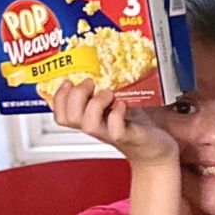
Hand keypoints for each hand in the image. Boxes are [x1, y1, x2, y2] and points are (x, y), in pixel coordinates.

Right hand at [50, 79, 177, 167]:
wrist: (156, 147)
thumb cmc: (135, 124)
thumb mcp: (114, 104)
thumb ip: (102, 91)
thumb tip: (95, 66)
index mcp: (89, 119)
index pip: (61, 114)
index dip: (58, 98)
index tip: (68, 81)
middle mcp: (96, 128)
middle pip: (69, 118)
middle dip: (75, 96)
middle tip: (91, 84)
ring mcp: (110, 133)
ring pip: (88, 124)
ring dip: (95, 103)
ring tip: (109, 94)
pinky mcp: (128, 136)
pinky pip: (115, 129)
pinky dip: (117, 113)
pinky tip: (123, 104)